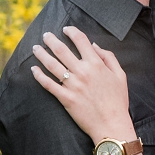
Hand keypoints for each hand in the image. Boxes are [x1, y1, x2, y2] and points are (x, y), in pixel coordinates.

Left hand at [29, 24, 135, 147]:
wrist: (112, 124)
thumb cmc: (118, 101)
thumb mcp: (120, 75)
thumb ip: (108, 57)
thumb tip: (94, 45)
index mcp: (96, 64)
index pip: (81, 40)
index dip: (71, 31)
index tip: (65, 29)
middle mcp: (82, 72)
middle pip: (62, 50)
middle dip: (51, 40)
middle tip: (45, 35)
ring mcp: (72, 85)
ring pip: (52, 65)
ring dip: (41, 54)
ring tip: (35, 48)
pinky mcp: (65, 98)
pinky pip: (48, 85)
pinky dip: (39, 76)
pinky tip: (33, 69)